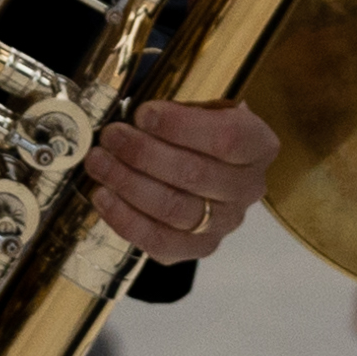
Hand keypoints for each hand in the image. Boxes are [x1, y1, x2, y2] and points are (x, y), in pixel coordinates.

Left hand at [85, 96, 274, 265]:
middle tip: (110, 136)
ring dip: (128, 184)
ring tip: (98, 162)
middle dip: (143, 153)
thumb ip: (177, 108)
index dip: (181, 126)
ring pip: (174, 209)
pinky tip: (103, 196)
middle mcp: (248, 188)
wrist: (204, 165)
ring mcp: (225, 222)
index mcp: (258, 145)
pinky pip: (160, 241)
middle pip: (195, 175)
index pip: (227, 138)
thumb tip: (131, 113)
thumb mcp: (200, 108)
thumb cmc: (198, 131)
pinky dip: (126, 219)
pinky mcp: (199, 247)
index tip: (141, 113)